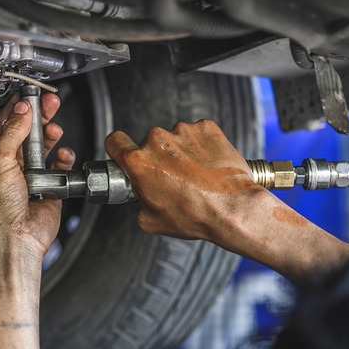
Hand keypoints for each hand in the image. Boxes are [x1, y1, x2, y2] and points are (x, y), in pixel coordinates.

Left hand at [0, 93, 75, 255]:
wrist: (15, 238)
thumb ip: (11, 132)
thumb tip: (21, 111)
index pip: (2, 125)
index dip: (16, 108)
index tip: (28, 95)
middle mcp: (7, 166)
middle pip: (25, 132)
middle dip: (38, 117)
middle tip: (50, 104)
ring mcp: (28, 176)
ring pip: (43, 147)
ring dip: (50, 136)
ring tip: (55, 128)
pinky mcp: (47, 187)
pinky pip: (58, 166)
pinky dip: (63, 158)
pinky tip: (63, 154)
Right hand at [105, 120, 261, 241]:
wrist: (234, 208)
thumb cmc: (196, 215)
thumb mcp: (150, 221)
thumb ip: (137, 201)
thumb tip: (140, 195)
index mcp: (140, 162)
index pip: (114, 141)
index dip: (118, 148)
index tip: (125, 153)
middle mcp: (158, 141)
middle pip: (148, 143)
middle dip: (158, 158)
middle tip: (173, 178)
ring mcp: (183, 131)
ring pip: (174, 138)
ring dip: (180, 152)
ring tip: (196, 174)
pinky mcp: (206, 127)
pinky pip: (197, 134)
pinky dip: (201, 146)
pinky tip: (208, 165)